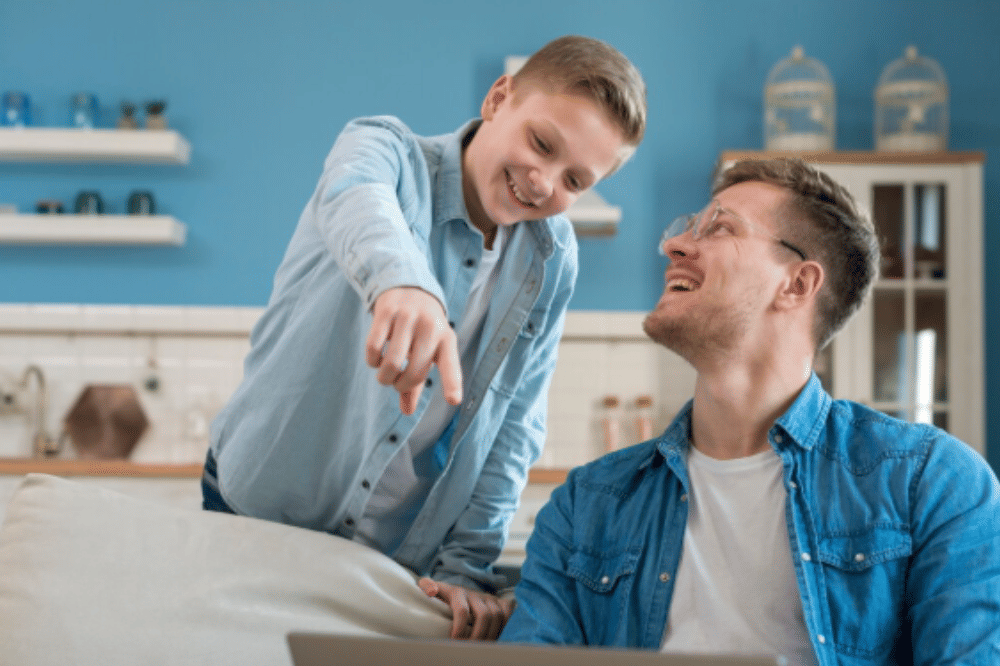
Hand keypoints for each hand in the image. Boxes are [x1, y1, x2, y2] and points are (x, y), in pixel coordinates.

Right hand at [366, 287, 461, 414]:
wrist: (408, 286)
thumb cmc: (421, 329)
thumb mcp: (427, 351)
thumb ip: (417, 383)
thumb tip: (407, 411)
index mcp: (446, 340)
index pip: (451, 364)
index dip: (452, 383)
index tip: (454, 400)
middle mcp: (430, 327)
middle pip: (413, 372)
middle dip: (400, 385)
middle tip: (396, 382)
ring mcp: (408, 317)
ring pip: (392, 363)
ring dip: (384, 377)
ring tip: (385, 375)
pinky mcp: (387, 311)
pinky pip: (374, 348)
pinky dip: (372, 361)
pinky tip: (375, 359)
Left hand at [417, 577, 512, 640]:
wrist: (458, 591)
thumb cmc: (444, 597)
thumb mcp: (434, 590)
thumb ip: (427, 586)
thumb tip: (430, 591)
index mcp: (457, 592)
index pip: (462, 609)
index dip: (460, 627)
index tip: (455, 640)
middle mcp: (475, 594)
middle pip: (484, 615)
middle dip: (479, 635)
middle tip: (471, 648)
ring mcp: (488, 597)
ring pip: (497, 615)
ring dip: (492, 634)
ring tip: (483, 647)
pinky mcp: (499, 601)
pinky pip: (508, 611)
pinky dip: (506, 624)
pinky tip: (498, 637)